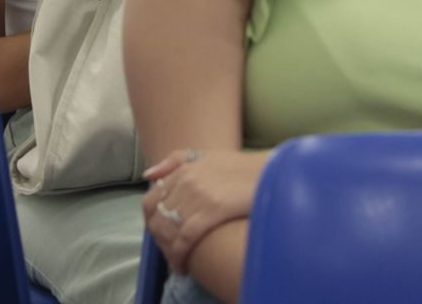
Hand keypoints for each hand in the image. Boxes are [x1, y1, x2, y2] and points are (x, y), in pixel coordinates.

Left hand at [142, 149, 265, 273]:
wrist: (273, 172)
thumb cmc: (245, 167)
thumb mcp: (209, 155)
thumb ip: (177, 160)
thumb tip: (148, 175)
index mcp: (185, 168)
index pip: (151, 199)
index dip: (152, 221)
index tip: (161, 234)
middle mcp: (187, 181)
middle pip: (158, 218)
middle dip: (159, 240)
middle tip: (170, 251)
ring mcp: (198, 196)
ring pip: (169, 231)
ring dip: (168, 251)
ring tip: (178, 261)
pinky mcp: (211, 212)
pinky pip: (184, 239)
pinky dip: (179, 256)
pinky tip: (183, 266)